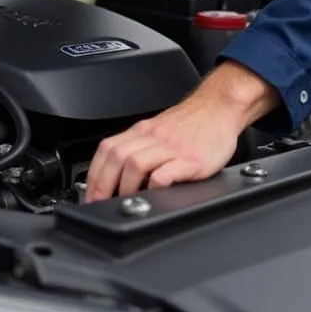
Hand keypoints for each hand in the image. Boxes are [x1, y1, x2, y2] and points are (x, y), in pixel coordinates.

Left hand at [83, 61, 278, 201]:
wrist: (221, 107)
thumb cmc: (193, 123)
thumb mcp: (160, 130)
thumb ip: (141, 148)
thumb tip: (118, 175)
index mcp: (143, 131)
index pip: (107, 149)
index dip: (94, 174)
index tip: (89, 195)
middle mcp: (153, 137)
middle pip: (116, 157)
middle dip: (102, 185)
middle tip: (99, 204)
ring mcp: (171, 148)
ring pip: (135, 164)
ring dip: (124, 187)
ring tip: (124, 202)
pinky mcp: (191, 160)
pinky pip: (165, 173)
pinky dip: (154, 187)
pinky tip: (152, 196)